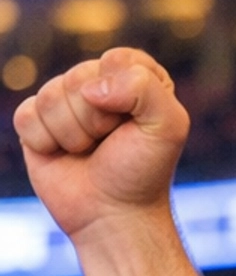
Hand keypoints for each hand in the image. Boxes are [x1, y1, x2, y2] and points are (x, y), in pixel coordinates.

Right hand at [15, 47, 189, 242]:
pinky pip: (27, 116)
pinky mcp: (36, 122)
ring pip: (50, 95)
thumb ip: (144, 87)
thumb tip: (91, 88)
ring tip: (88, 152)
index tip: (135, 125)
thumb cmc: (143, 172)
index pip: (117, 59)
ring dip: (73, 134)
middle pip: (79, 77)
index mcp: (134, 75)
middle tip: (109, 143)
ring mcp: (64, 102)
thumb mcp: (168, 127)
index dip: (124, 96)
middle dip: (96, 118)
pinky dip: (46, 142)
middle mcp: (97, 83)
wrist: (114, 216)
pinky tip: (62, 155)